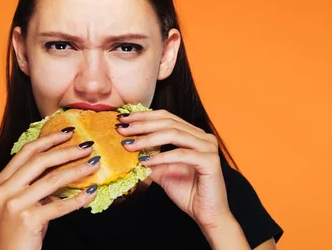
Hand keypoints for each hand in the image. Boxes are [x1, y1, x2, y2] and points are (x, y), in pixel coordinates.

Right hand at [0, 128, 100, 249]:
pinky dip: (78, 198)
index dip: (48, 139)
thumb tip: (63, 167)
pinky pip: (60, 205)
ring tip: (94, 164)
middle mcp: (5, 190)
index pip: (26, 152)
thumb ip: (34, 184)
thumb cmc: (17, 231)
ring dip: (77, 170)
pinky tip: (91, 192)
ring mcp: (15, 204)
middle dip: (66, 151)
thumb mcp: (20, 202)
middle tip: (87, 146)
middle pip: (40, 161)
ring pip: (52, 179)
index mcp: (0, 182)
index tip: (67, 133)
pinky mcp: (28, 219)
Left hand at [117, 110, 232, 229]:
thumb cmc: (187, 192)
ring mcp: (208, 147)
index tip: (124, 119)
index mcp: (194, 134)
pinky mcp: (210, 161)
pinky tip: (145, 161)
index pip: (166, 117)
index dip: (144, 116)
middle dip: (142, 125)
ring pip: (173, 134)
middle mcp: (203, 137)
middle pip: (168, 122)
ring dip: (148, 139)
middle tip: (122, 129)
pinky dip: (161, 156)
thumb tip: (127, 146)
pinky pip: (180, 154)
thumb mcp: (162, 171)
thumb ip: (149, 157)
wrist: (206, 214)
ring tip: (129, 145)